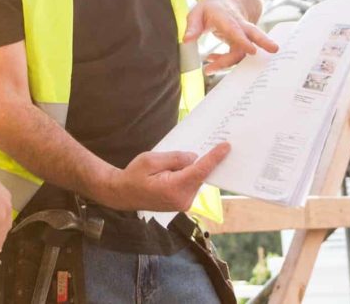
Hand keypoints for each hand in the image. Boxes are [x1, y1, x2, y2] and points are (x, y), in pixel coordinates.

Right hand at [99, 142, 230, 211]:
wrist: (123, 194)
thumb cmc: (134, 176)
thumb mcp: (151, 160)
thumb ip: (174, 158)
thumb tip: (194, 157)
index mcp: (174, 188)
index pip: (200, 171)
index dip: (214, 158)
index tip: (226, 147)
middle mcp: (182, 200)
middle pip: (200, 175)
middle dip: (203, 161)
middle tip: (209, 145)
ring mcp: (183, 204)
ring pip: (196, 180)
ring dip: (193, 169)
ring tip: (180, 160)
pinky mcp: (182, 203)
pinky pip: (191, 185)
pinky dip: (189, 175)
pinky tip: (180, 168)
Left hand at [185, 0, 278, 73]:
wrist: (228, 2)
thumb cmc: (212, 8)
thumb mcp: (197, 12)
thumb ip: (192, 26)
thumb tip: (187, 41)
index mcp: (228, 17)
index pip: (237, 29)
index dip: (244, 40)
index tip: (252, 50)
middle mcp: (239, 25)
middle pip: (254, 34)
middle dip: (264, 42)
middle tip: (274, 50)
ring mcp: (243, 34)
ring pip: (245, 51)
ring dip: (228, 62)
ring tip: (208, 68)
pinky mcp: (242, 42)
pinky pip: (236, 54)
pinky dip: (224, 60)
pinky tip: (211, 60)